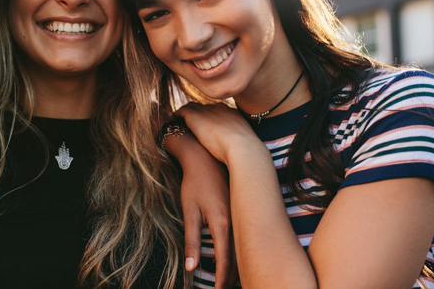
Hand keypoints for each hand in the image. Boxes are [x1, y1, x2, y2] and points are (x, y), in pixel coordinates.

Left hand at [174, 102, 259, 164]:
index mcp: (232, 114)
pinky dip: (178, 114)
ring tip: (181, 120)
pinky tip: (174, 119)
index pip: (218, 111)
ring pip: (193, 107)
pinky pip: (182, 111)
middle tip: (191, 122)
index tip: (206, 124)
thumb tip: (240, 151)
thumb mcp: (246, 143)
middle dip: (199, 113)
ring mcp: (207, 111)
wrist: (242, 149)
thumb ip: (240, 143)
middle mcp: (219, 108)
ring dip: (187, 113)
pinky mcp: (194, 116)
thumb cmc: (246, 152)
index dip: (211, 117)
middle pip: (205, 107)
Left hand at [179, 148, 237, 288]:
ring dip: (238, 266)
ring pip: (244, 248)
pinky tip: (236, 257)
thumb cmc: (194, 183)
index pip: (226, 262)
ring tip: (231, 281)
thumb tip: (191, 268)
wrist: (204, 156)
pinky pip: (244, 236)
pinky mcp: (242, 209)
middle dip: (233, 278)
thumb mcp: (189, 212)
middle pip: (239, 258)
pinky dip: (240, 251)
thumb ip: (191, 241)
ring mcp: (242, 215)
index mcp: (223, 224)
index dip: (222, 281)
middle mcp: (237, 222)